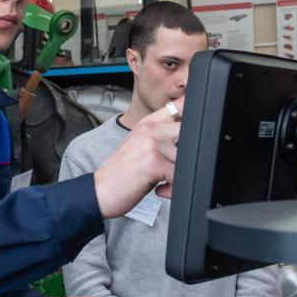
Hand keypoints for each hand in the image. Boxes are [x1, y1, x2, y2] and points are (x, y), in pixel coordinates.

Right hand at [92, 97, 182, 217]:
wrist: (100, 191)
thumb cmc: (122, 172)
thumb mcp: (140, 144)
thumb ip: (162, 134)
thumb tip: (190, 136)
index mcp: (149, 122)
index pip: (180, 105)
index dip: (193, 116)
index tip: (195, 132)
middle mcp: (151, 128)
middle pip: (191, 134)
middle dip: (189, 156)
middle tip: (174, 168)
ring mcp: (152, 144)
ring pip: (187, 159)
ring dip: (180, 175)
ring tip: (165, 182)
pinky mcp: (154, 162)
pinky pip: (180, 176)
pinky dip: (173, 188)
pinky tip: (161, 189)